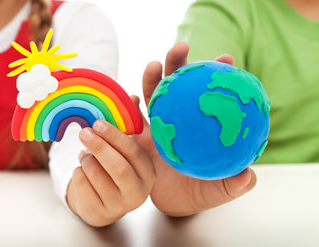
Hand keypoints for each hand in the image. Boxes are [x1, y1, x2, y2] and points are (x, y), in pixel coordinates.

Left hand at [66, 120, 155, 226]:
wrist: (105, 202)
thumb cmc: (118, 169)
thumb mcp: (128, 150)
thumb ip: (131, 125)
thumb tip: (133, 97)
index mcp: (148, 173)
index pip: (134, 153)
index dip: (115, 136)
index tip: (98, 123)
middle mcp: (138, 193)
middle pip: (118, 167)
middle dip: (99, 146)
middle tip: (84, 131)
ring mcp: (118, 206)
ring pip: (95, 174)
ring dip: (86, 158)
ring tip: (85, 155)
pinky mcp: (98, 212)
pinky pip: (81, 184)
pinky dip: (78, 171)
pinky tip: (83, 171)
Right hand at [135, 42, 255, 215]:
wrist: (170, 203)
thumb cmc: (198, 193)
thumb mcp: (217, 191)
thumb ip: (233, 184)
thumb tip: (248, 176)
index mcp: (199, 125)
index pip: (208, 94)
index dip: (216, 74)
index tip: (225, 58)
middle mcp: (178, 119)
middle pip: (176, 84)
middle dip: (178, 62)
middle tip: (181, 46)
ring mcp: (157, 125)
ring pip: (153, 95)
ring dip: (152, 78)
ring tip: (153, 66)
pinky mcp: (138, 136)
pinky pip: (131, 118)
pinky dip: (130, 106)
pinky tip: (130, 98)